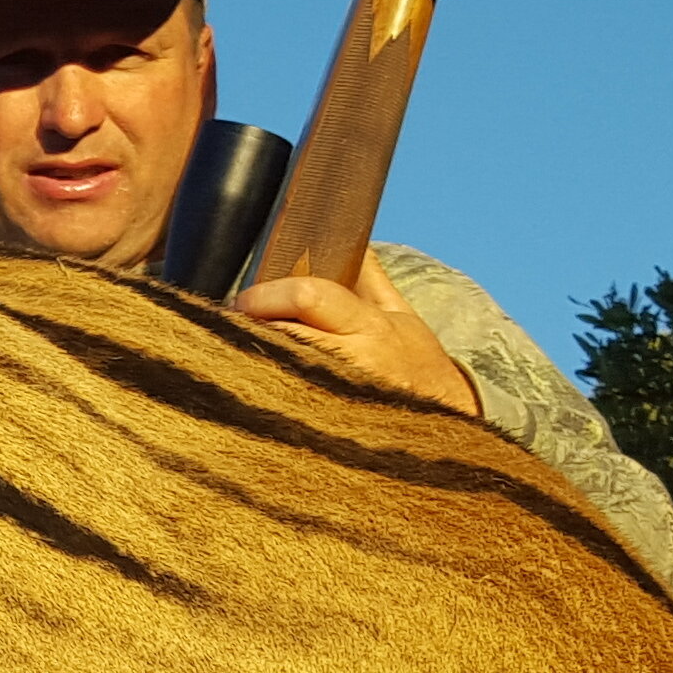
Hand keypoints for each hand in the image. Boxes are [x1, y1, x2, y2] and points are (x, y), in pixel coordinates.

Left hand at [231, 255, 480, 413]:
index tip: (244, 299)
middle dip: (250, 328)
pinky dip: (261, 394)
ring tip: (234, 356)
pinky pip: (281, 408)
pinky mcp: (325, 430)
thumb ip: (371, 281)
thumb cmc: (418, 369)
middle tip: (227, 327)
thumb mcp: (402, 318)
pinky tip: (248, 391)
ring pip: (274, 374)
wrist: (445, 431)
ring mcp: (335, 400)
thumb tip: (355, 241)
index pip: (308, 296)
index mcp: (369, 327)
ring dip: (249, 361)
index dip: (267, 295)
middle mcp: (352, 363)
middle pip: (282, 335)